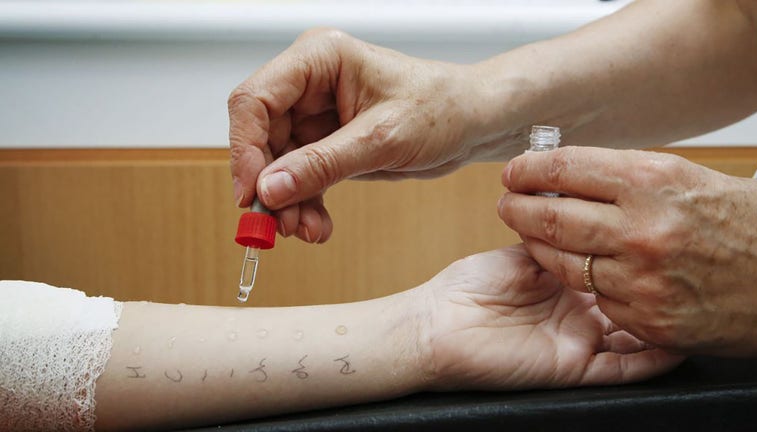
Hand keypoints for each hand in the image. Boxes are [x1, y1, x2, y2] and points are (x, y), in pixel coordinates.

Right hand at [229, 29, 510, 242]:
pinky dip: (304, 204)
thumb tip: (270, 188)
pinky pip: (299, 177)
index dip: (245, 148)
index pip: (256, 99)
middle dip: (268, 184)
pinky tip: (318, 225)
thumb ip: (323, 163)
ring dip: (287, 202)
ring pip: (277, 164)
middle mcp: (309, 84)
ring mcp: (315, 115)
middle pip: (261, 136)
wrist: (472, 123)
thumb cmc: (441, 108)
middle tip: (278, 225)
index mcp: (319, 59)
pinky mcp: (326, 143)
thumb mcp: (383, 138)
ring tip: (307, 230)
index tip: (252, 194)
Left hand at [418, 246, 681, 389]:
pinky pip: (622, 369)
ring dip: (662, 322)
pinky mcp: (573, 367)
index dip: (635, 255)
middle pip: (629, 303)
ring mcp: (578, 342)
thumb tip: (586, 214)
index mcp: (565, 285)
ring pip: (634, 337)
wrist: (439, 323)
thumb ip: (558, 239)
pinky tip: (677, 342)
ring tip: (692, 300)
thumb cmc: (470, 284)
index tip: (660, 234)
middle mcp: (577, 314)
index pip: (612, 271)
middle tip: (683, 264)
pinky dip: (651, 359)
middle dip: (655, 286)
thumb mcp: (523, 254)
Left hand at [498, 147, 756, 355]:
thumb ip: (623, 178)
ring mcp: (644, 280)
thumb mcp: (686, 179)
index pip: (565, 169)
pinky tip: (577, 269)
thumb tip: (564, 172)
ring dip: (538, 247)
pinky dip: (583, 283)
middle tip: (507, 204)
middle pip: (552, 218)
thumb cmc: (741, 223)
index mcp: (653, 183)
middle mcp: (644, 230)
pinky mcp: (649, 319)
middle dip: (517, 208)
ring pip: (564, 263)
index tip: (514, 172)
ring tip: (529, 234)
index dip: (529, 170)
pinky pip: (596, 298)